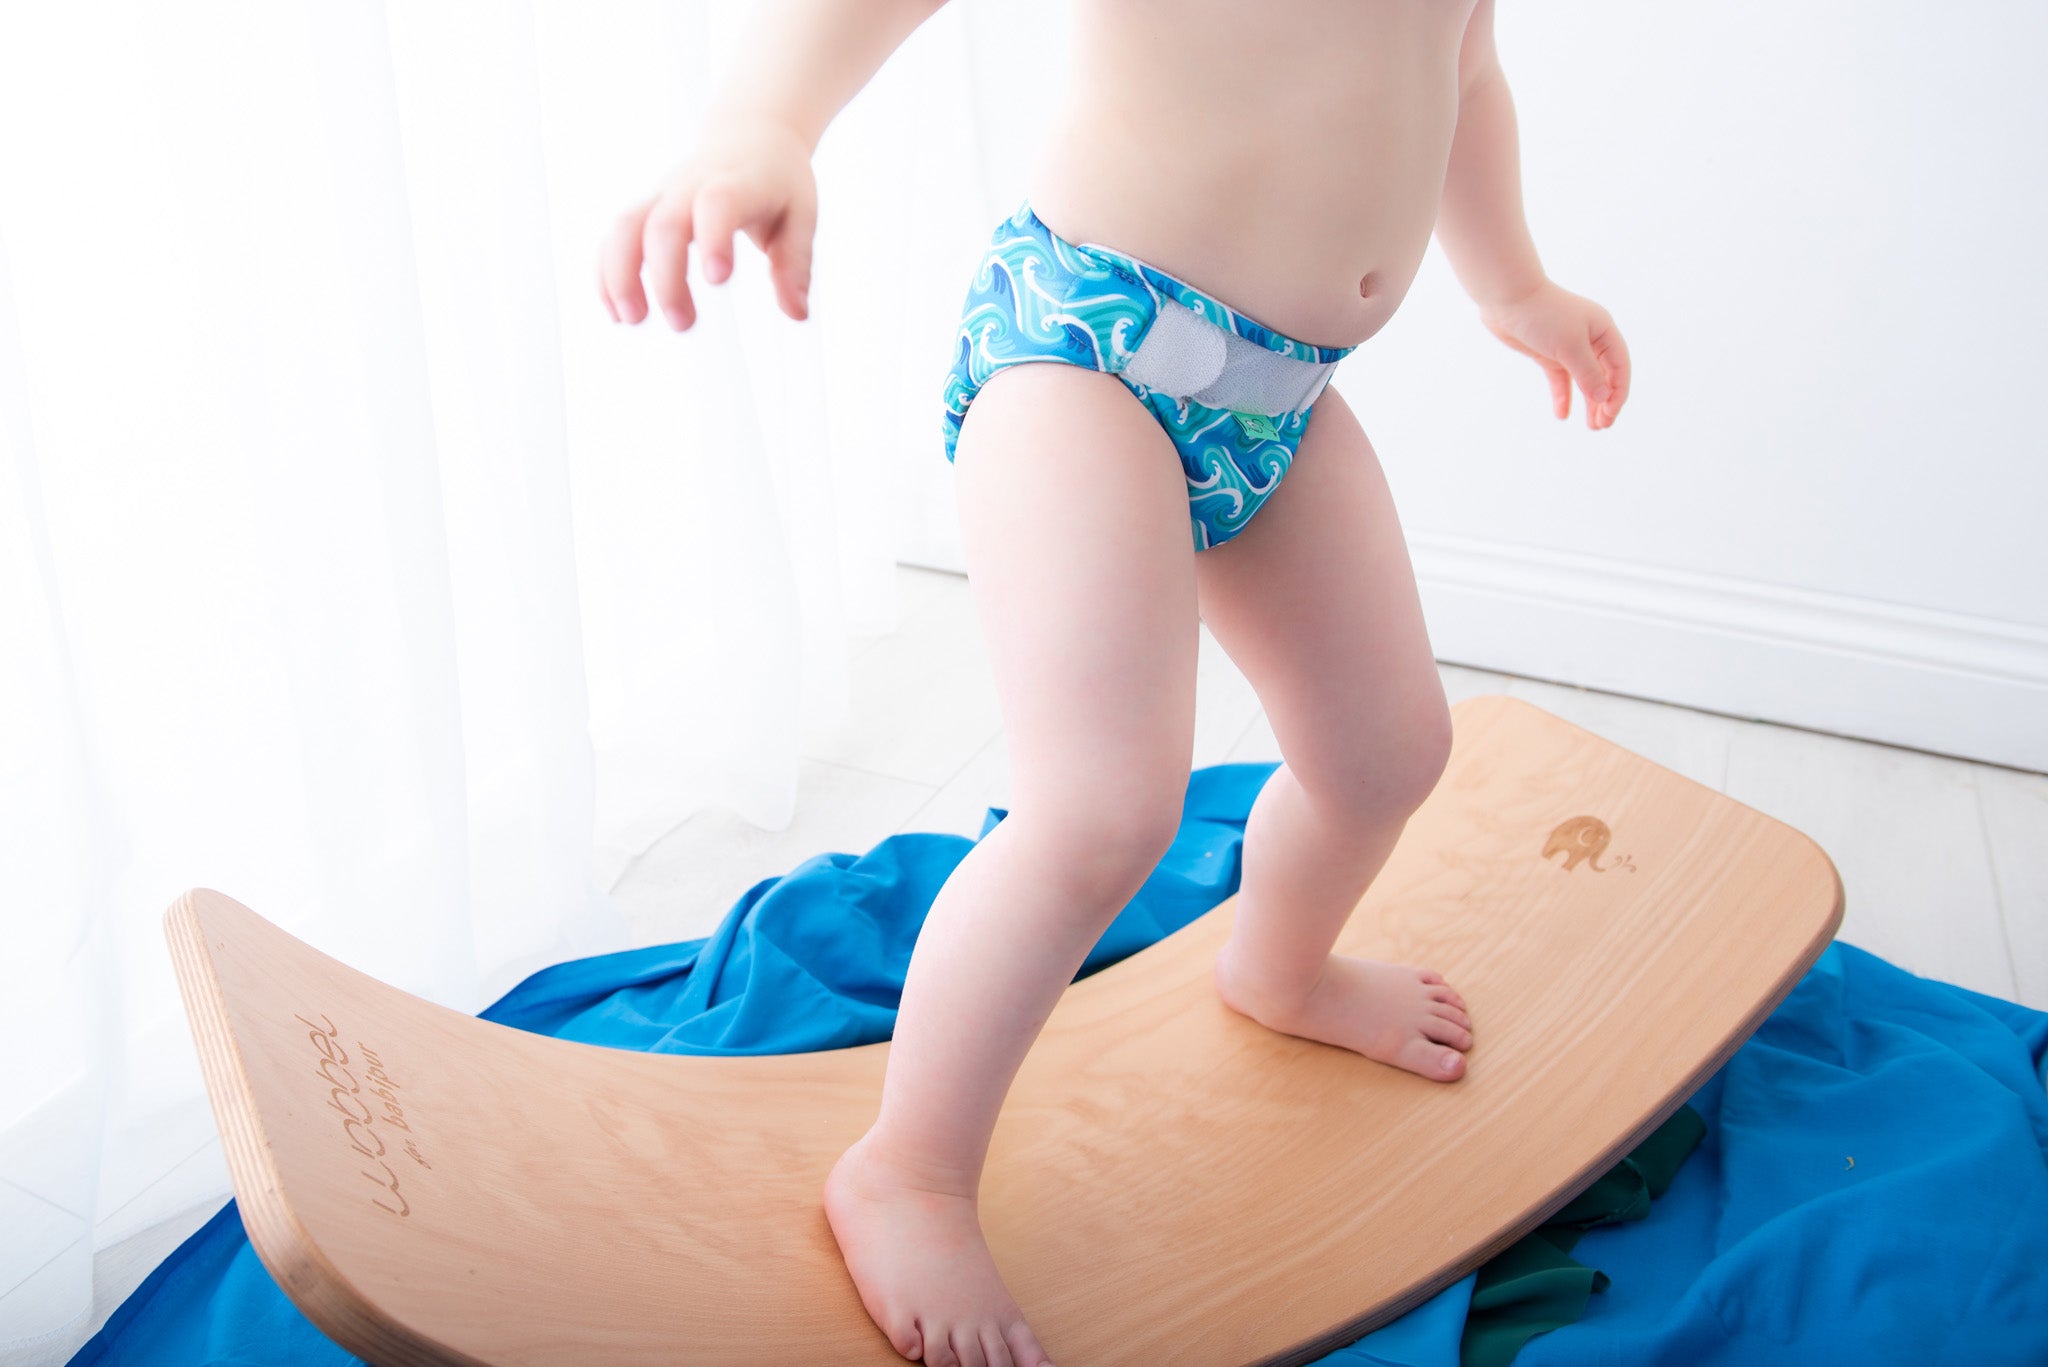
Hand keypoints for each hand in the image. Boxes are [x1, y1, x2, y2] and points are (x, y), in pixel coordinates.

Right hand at [599, 117, 817, 329]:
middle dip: (665, 276)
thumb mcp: (801, 215)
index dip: (712, 237)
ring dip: (620, 274)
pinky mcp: (646, 208)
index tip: (718, 279)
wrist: (748, 133)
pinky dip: (607, 272)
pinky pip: (615, 236)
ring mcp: (663, 195)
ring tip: (630, 320)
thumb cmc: (778, 180)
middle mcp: (691, 186)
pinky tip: (616, 312)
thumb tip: (797, 314)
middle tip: (681, 323)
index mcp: (737, 183)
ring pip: (626, 225)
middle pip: (663, 223)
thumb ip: (796, 264)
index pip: (718, 202)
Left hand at [1480, 279, 1629, 429]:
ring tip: (1591, 426)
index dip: (1618, 393)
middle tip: (1601, 427)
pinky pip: (1561, 379)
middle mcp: (1590, 339)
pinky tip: (1562, 415)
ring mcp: (1569, 347)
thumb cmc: (1543, 315)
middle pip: (1604, 376)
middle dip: (1605, 402)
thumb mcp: (1570, 346)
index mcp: (1603, 331)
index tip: (1610, 415)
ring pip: (1584, 380)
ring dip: (1588, 403)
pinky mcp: (1549, 354)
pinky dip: (1563, 396)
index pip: (1619, 367)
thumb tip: (1604, 398)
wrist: (1507, 298)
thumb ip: (1588, 373)